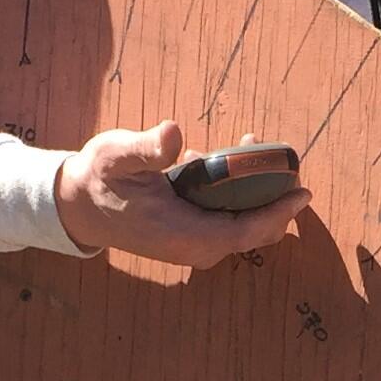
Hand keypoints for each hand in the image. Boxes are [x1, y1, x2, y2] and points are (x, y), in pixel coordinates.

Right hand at [54, 121, 309, 266]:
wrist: (77, 205)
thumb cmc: (98, 179)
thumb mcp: (116, 155)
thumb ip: (146, 148)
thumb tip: (174, 134)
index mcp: (182, 233)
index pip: (244, 231)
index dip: (276, 213)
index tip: (302, 192)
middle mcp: (191, 245)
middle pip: (251, 231)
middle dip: (273, 198)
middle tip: (284, 160)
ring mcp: (190, 242)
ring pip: (239, 224)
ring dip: (254, 191)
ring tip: (254, 145)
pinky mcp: (187, 233)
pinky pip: (225, 218)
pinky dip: (236, 192)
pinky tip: (228, 156)